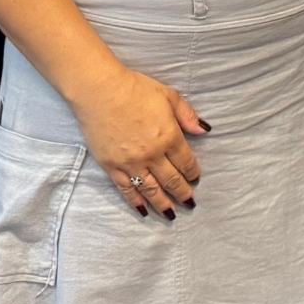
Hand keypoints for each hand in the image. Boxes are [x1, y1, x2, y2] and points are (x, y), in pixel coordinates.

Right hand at [71, 66, 209, 219]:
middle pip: (171, 180)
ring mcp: (131, 163)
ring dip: (163, 204)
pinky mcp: (112, 167)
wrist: (100, 91)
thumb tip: (203, 130)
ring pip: (151, 190)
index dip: (193, 173)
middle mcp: (152, 155)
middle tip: (189, 203)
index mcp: (169, 137)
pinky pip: (126, 190)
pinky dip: (136, 202)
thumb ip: (187, 115)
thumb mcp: (168, 96)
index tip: (195, 179)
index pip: (186, 162)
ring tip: (171, 214)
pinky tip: (143, 210)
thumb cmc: (135, 89)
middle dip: (182, 193)